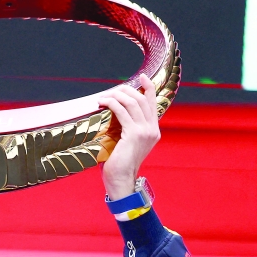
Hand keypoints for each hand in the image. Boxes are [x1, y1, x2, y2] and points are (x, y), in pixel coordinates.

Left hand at [98, 74, 161, 199]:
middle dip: (125, 90)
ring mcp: (145, 131)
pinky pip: (122, 111)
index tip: (141, 77)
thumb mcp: (126, 142)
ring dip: (117, 95)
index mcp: (153, 131)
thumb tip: (115, 111)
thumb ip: (127, 127)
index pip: (153, 103)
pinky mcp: (134, 134)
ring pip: (132, 102)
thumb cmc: (118, 163)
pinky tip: (103, 103)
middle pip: (141, 99)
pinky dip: (112, 103)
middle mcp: (152, 130)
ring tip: (104, 97)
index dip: (148, 87)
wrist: (120, 180)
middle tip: (111, 90)